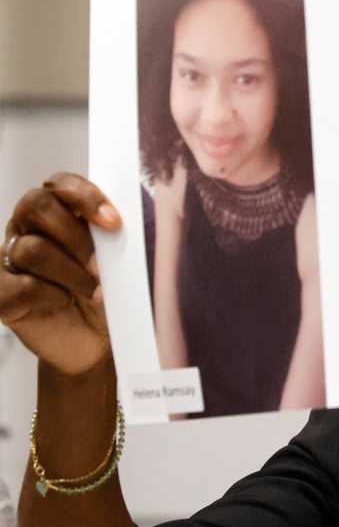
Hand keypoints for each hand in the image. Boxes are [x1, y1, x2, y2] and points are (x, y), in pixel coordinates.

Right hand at [0, 173, 121, 374]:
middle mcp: (28, 230)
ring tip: (95, 292)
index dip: (85, 195)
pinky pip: (20, 285)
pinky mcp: (3, 294)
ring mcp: (10, 261)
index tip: (114, 221)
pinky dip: (50, 294)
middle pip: (36, 205)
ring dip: (72, 272)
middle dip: (75, 234)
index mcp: (59, 214)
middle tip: (101, 263)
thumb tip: (137, 218)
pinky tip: (64, 302)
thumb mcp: (123, 260)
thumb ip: (122, 235)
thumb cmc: (109, 294)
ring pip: (31, 249)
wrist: (97, 342)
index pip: (60, 184)